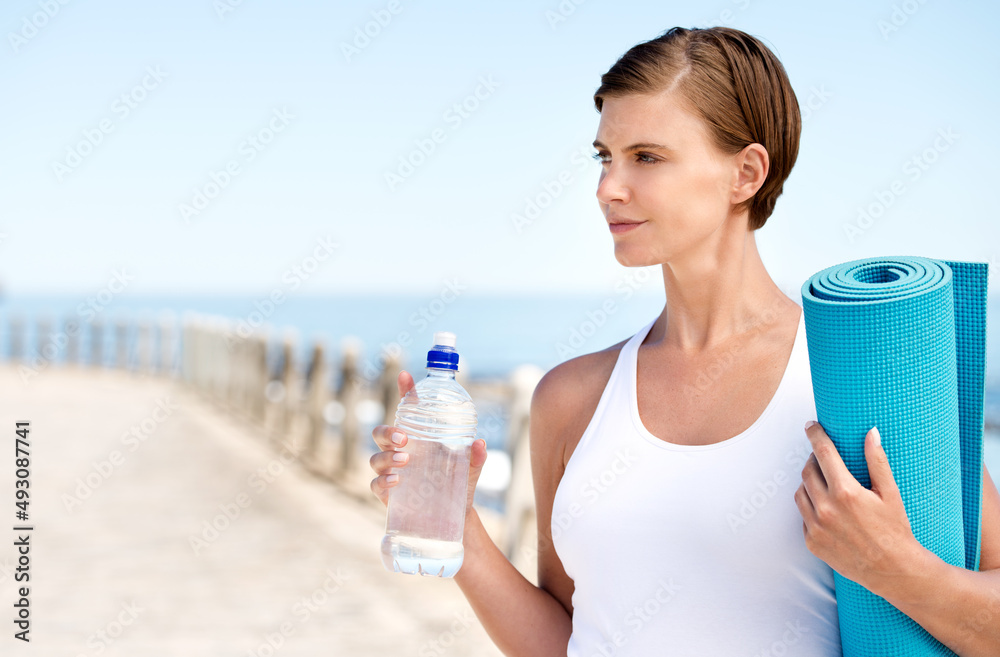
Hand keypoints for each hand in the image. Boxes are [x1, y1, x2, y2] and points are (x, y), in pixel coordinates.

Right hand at [368, 370, 487, 512]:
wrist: (453, 519)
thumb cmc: (458, 486)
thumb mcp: (470, 469)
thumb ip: (475, 457)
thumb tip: (479, 443)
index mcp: (419, 439)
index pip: (407, 411)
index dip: (404, 392)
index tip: (405, 376)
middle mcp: (401, 452)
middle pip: (380, 433)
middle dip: (387, 432)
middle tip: (404, 439)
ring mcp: (391, 472)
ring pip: (375, 458)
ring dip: (386, 457)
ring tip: (405, 462)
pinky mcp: (387, 494)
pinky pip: (375, 484)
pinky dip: (383, 481)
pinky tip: (397, 481)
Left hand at [794, 421, 924, 593]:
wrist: (893, 570)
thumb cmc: (895, 529)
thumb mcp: (890, 493)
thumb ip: (877, 461)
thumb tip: (870, 432)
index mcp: (846, 492)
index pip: (823, 453)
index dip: (815, 435)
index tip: (811, 425)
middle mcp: (826, 509)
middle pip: (808, 471)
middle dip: (814, 460)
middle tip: (824, 458)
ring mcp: (816, 527)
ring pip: (801, 492)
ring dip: (809, 483)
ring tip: (826, 483)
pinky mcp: (812, 542)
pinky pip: (803, 515)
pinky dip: (811, 506)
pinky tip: (827, 508)